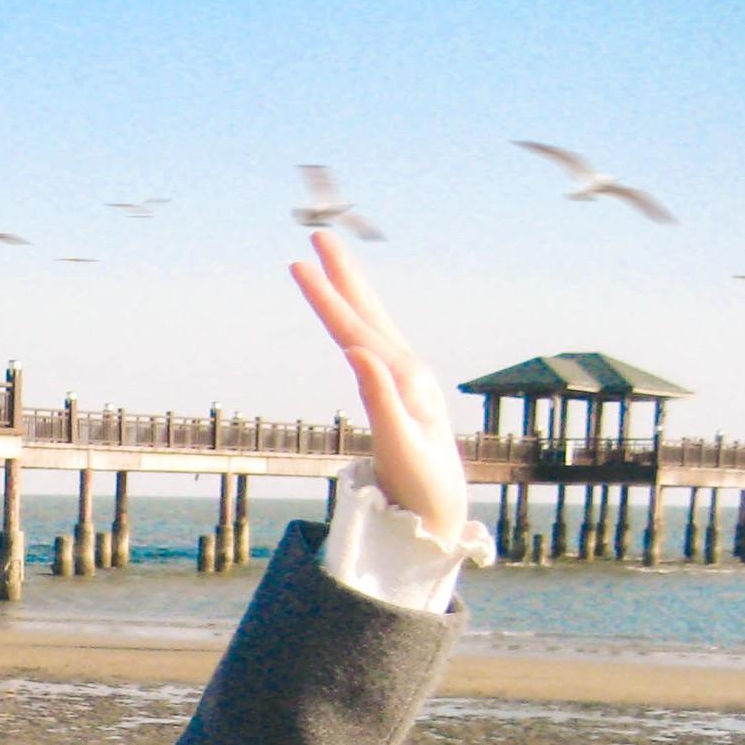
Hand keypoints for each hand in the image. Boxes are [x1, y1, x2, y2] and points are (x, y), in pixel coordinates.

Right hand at [290, 232, 465, 546]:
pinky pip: (376, 342)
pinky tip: (352, 315)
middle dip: (342, 274)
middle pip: (368, 313)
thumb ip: (381, 399)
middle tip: (319, 236)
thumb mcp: (401, 447)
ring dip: (352, 291)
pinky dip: (360, 319)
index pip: (354, 329)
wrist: (445, 507)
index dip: (326, 297)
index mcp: (404, 379)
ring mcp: (408, 378)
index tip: (299, 265)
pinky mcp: (403, 389)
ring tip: (332, 262)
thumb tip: (357, 351)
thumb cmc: (422, 485)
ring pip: (373, 323)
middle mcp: (408, 370)